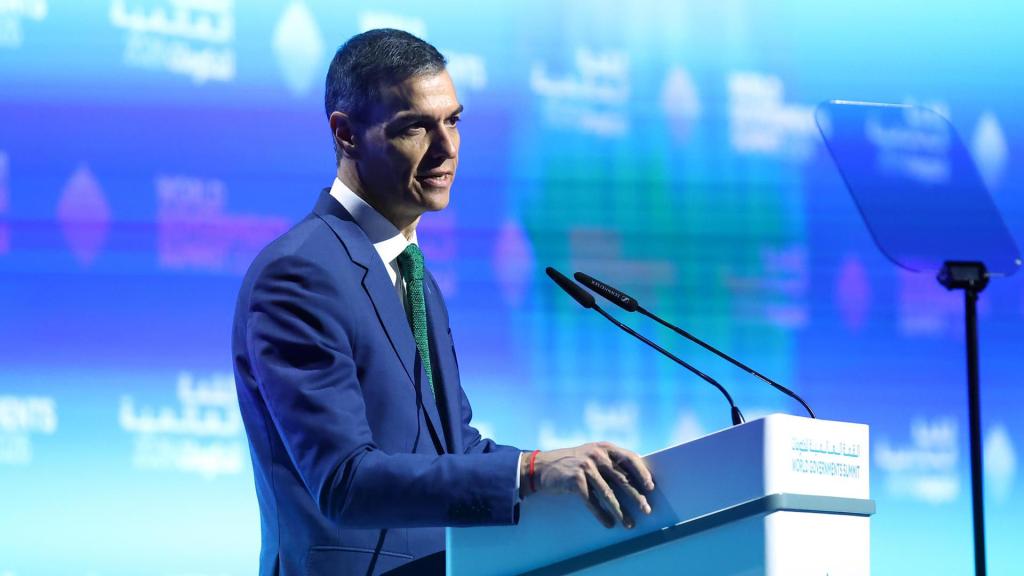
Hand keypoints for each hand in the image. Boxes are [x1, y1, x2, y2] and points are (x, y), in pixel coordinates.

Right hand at [521, 442, 654, 528]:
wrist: (542, 467)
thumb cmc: (572, 463)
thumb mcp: (591, 455)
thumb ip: (610, 462)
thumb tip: (635, 481)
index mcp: (604, 448)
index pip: (629, 458)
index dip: (642, 473)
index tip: (651, 487)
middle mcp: (596, 455)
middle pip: (622, 479)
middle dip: (636, 497)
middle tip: (647, 510)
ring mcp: (586, 467)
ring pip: (608, 493)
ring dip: (620, 511)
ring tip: (629, 524)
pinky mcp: (575, 481)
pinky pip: (592, 502)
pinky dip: (601, 514)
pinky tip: (609, 523)